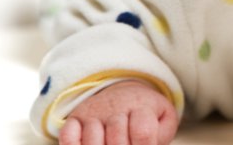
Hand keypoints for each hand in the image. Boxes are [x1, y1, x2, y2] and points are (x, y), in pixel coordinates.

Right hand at [59, 80, 178, 144]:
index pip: (143, 132)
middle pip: (117, 140)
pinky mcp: (76, 118)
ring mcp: (94, 112)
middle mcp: (116, 107)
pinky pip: (68, 136)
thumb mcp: (164, 118)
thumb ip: (162, 133)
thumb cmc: (146, 113)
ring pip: (93, 141)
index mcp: (142, 105)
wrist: (125, 92)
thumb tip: (151, 144)